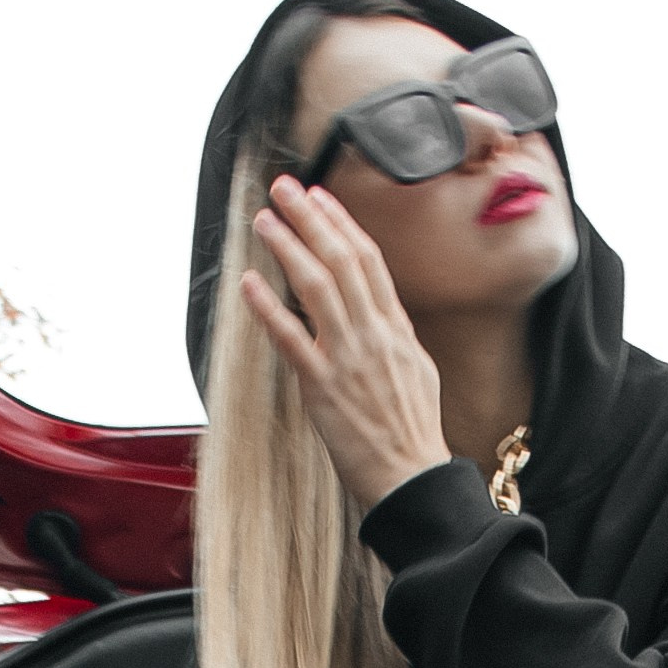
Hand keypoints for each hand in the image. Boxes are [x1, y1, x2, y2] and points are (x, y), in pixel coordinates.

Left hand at [241, 179, 450, 512]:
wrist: (415, 480)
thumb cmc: (413, 436)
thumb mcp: (417, 373)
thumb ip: (394, 339)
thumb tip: (380, 315)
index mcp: (397, 330)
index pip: (369, 262)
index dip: (341, 224)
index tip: (320, 198)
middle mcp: (374, 336)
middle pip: (342, 260)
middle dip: (311, 218)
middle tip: (284, 188)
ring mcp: (349, 359)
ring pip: (318, 287)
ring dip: (288, 247)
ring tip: (264, 221)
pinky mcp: (324, 388)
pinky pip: (292, 340)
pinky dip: (269, 308)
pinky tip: (249, 283)